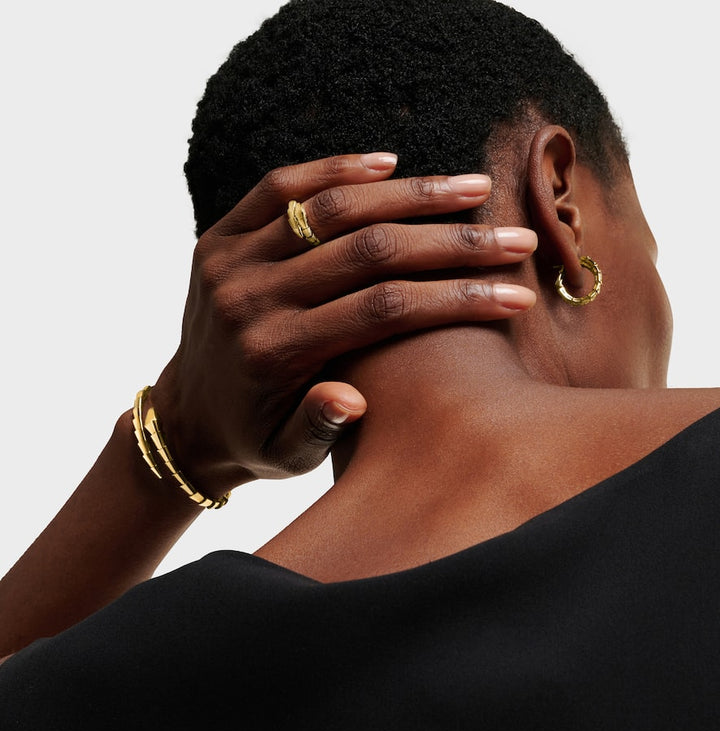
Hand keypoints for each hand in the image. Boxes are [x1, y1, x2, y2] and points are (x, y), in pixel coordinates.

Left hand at [152, 152, 536, 491]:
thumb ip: (317, 428)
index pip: (383, 310)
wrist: (185, 416)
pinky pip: (280, 188)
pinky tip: (390, 163)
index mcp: (275, 354)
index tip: (515, 293)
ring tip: (472, 188)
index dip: (455, 297)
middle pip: (369, 251)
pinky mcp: (218, 238)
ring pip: (331, 208)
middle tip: (513, 236)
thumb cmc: (251, 440)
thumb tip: (355, 401)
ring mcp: (230, 261)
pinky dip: (337, 170)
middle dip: (451, 242)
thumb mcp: (285, 456)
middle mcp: (251, 299)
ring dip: (409, 194)